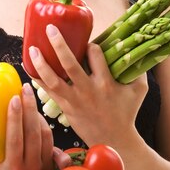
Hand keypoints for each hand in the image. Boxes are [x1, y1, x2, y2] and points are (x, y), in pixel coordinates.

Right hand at [0, 82, 70, 169]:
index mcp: (10, 169)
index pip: (15, 141)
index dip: (16, 118)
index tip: (13, 98)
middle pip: (33, 134)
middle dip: (30, 108)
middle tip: (24, 89)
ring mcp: (42, 166)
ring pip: (44, 134)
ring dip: (37, 113)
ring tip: (27, 97)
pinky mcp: (50, 162)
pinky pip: (50, 137)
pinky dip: (43, 121)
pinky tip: (35, 110)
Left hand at [28, 24, 148, 145]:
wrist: (114, 140)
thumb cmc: (127, 113)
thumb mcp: (139, 91)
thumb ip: (139, 70)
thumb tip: (137, 51)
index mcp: (106, 83)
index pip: (95, 55)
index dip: (90, 46)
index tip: (88, 44)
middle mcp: (88, 90)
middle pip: (70, 64)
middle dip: (59, 45)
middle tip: (50, 29)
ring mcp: (74, 100)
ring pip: (54, 80)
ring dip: (41, 64)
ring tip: (32, 49)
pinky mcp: (66, 108)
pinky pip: (49, 92)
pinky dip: (39, 80)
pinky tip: (30, 69)